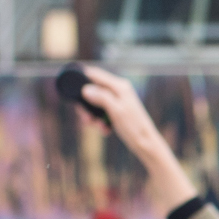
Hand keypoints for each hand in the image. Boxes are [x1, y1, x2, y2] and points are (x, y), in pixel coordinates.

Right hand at [79, 67, 199, 217]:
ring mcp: (119, 101)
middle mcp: (119, 90)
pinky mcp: (118, 111)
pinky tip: (104, 130)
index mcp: (120, 86)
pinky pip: (103, 113)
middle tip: (85, 119)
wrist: (146, 144)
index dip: (82, 79)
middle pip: (93, 90)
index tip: (71, 90)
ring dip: (92, 115)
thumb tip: (86, 89)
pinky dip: (101, 121)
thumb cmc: (133, 127)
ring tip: (95, 126)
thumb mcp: (116, 111)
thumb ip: (102, 98)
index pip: (95, 74)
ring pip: (96, 103)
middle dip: (86, 105)